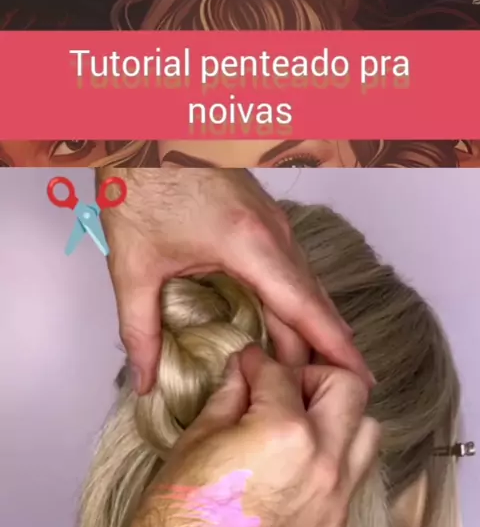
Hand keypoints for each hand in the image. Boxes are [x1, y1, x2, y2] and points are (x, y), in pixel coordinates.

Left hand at [100, 168, 372, 393]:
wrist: (144, 131)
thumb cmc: (140, 184)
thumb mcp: (134, 266)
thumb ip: (141, 330)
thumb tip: (148, 380)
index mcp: (251, 245)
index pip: (306, 309)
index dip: (336, 348)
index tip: (362, 378)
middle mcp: (275, 234)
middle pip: (312, 303)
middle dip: (325, 349)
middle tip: (330, 395)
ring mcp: (274, 223)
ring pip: (306, 286)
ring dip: (313, 328)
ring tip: (316, 372)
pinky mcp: (265, 219)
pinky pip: (293, 270)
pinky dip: (299, 304)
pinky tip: (292, 327)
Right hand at [127, 345, 379, 526]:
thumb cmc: (176, 516)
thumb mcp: (195, 442)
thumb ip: (229, 398)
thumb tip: (242, 373)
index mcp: (284, 433)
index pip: (282, 374)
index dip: (257, 362)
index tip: (246, 366)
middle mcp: (324, 464)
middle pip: (350, 389)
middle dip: (315, 378)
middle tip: (283, 390)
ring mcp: (335, 503)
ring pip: (366, 435)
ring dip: (338, 420)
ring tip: (299, 429)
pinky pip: (350, 482)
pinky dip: (331, 464)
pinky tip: (295, 472)